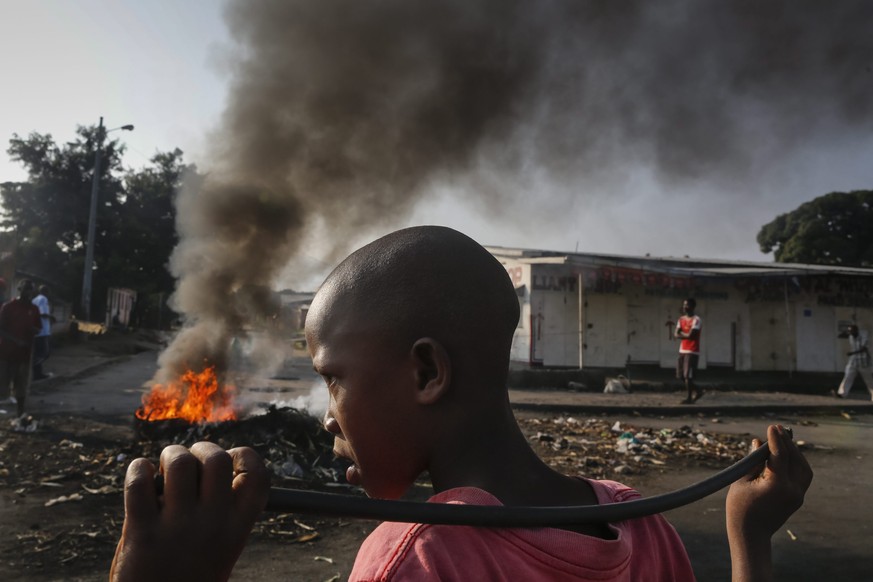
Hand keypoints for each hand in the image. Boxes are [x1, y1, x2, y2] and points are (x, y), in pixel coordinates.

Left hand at [109, 443, 269, 581]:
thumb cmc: (188, 575)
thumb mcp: (221, 547)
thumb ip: (221, 510)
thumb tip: (209, 459)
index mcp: (237, 529)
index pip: (257, 475)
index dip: (245, 457)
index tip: (230, 461)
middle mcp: (212, 525)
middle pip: (216, 458)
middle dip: (201, 449)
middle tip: (190, 461)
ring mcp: (177, 527)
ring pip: (179, 462)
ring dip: (170, 455)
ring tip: (163, 468)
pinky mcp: (141, 532)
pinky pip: (138, 481)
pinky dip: (138, 469)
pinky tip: (140, 475)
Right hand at [726, 425, 812, 580]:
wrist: (751, 535)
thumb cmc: (740, 508)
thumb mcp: (741, 481)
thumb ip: (752, 461)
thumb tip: (758, 443)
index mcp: (777, 485)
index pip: (780, 456)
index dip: (776, 439)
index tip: (772, 426)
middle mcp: (792, 490)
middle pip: (796, 460)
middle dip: (787, 443)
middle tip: (777, 429)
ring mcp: (797, 495)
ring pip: (803, 468)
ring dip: (795, 452)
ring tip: (782, 440)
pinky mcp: (797, 498)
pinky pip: (802, 475)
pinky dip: (796, 463)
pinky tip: (785, 455)